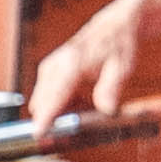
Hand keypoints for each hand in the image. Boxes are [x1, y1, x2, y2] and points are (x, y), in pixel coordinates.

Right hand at [29, 3, 139, 130]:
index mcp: (71, 65)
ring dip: (61, 111)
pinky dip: (63, 103)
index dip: (45, 118)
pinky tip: (82, 98)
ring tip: (87, 102)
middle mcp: (55, 66)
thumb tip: (106, 110)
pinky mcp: (49, 71)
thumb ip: (111, 89)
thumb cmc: (118, 46)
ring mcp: (49, 68)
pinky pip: (50, 96)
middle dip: (55, 120)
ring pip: (45, 102)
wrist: (114, 27)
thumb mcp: (122, 68)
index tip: (38, 134)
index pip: (54, 96)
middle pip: (43, 103)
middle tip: (78, 127)